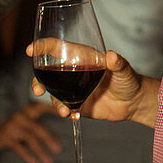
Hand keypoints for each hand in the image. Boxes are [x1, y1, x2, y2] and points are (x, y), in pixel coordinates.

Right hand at [0, 102, 62, 162]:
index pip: (41, 107)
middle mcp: (20, 116)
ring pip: (30, 139)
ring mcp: (12, 126)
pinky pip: (19, 148)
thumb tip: (64, 122)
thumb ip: (42, 121)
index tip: (65, 113)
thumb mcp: (28, 120)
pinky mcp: (6, 138)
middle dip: (49, 139)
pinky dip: (28, 156)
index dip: (53, 109)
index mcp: (28, 110)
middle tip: (59, 149)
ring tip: (49, 161)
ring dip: (40, 151)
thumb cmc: (17, 127)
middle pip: (37, 127)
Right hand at [26, 42, 158, 127]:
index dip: (42, 47)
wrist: (133, 103)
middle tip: (37, 90)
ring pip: (53, 92)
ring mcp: (73, 89)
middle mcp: (74, 72)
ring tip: (65, 111)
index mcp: (82, 58)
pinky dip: (65, 111)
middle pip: (47, 72)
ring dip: (54, 102)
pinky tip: (73, 115)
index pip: (57, 48)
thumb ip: (118, 63)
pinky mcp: (77, 104)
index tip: (30, 50)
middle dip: (38, 80)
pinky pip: (64, 107)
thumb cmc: (129, 80)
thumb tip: (112, 56)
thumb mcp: (124, 70)